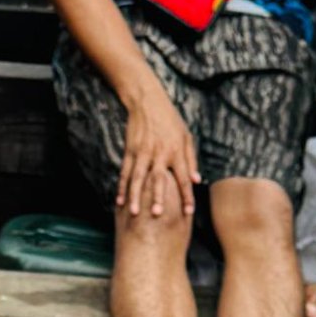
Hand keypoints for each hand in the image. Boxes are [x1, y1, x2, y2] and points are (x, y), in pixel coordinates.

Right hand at [117, 79, 197, 221]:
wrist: (147, 101)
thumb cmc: (170, 121)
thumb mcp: (186, 136)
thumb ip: (191, 160)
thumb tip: (196, 181)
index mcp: (176, 151)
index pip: (183, 177)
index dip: (187, 195)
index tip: (189, 212)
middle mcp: (160, 153)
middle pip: (158, 179)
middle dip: (158, 197)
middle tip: (157, 214)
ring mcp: (143, 152)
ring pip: (138, 178)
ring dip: (135, 196)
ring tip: (133, 213)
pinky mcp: (130, 151)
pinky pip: (125, 172)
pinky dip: (122, 188)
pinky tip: (119, 201)